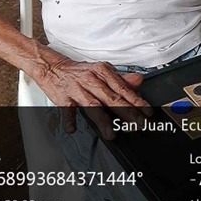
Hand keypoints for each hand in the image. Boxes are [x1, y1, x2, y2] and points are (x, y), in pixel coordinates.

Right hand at [36, 55, 151, 138]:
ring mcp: (77, 89)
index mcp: (103, 72)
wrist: (54, 68)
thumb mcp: (102, 71)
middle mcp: (91, 80)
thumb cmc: (80, 72)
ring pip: (92, 105)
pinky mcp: (63, 98)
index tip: (147, 111)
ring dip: (103, 120)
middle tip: (138, 123)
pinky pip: (67, 109)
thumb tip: (139, 80)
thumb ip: (121, 78)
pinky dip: (69, 119)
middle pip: (111, 98)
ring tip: (111, 133)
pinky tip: (73, 129)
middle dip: (127, 112)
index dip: (136, 100)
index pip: (123, 88)